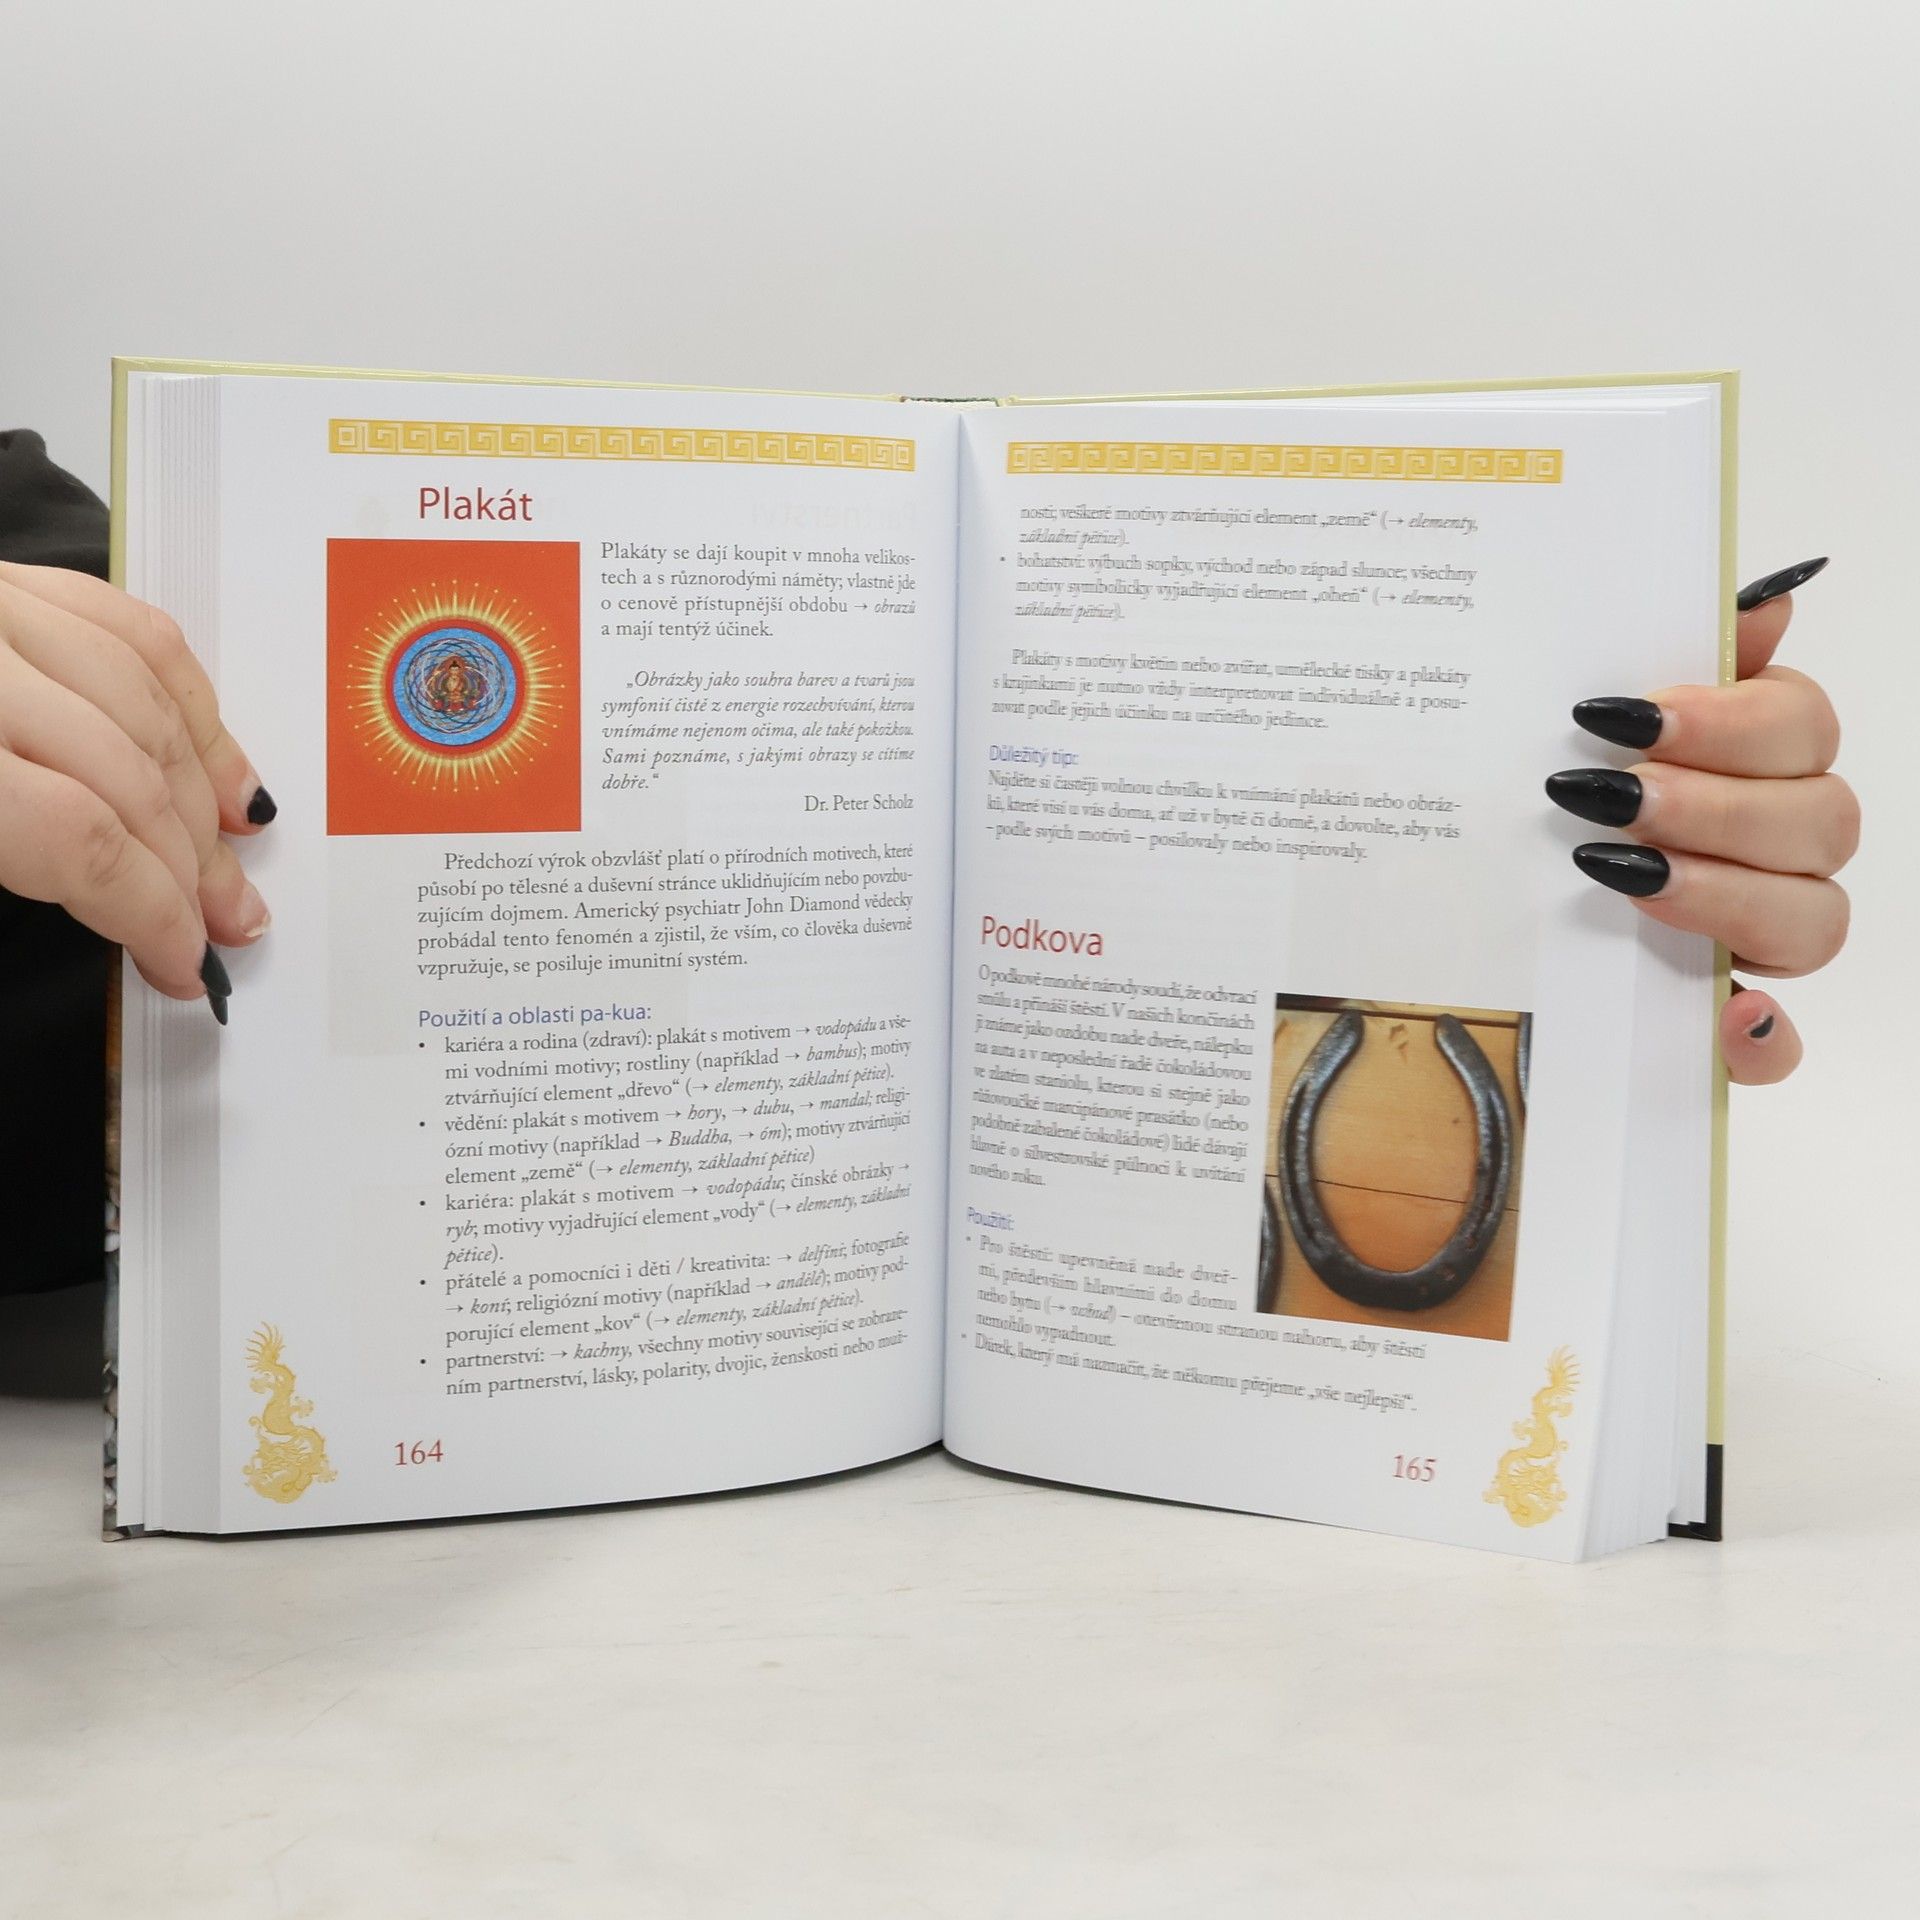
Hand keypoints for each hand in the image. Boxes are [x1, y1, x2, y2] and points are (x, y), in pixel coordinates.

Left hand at [0, 562, 272, 1022]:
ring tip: (235, 849)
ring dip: (205, 786)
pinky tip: (211, 751)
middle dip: (190, 866)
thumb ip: (13, 868)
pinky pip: (126, 624)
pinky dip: (185, 693)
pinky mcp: (6, 577)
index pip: (83, 838)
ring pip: (146, 698)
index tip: (180, 965)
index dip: (151, 913)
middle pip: (130, 773)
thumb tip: (122, 918)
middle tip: (226, 924)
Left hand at [1548, 557, 1853, 1085]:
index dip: (1729, 720)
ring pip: (1817, 921)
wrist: (1447, 913)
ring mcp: (1760, 939)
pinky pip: (1777, 1044)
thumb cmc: (1535, 797)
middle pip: (1822, 820)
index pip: (1803, 725)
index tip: (1623, 716)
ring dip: (1723, 895)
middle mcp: (1777, 848)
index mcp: (1754, 761)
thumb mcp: (1580, 723)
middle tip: (1612, 798)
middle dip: (1713, 805)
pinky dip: (1759, 1037)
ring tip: (1617, 875)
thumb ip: (1675, 648)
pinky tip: (1724, 1014)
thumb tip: (1765, 597)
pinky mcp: (1727, 1025)